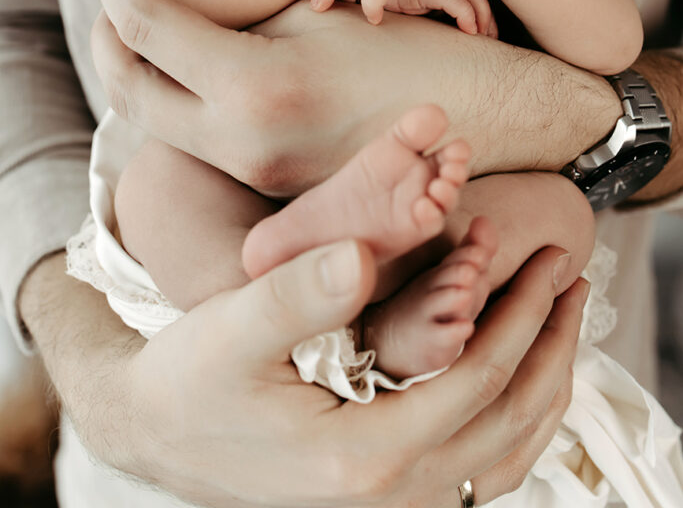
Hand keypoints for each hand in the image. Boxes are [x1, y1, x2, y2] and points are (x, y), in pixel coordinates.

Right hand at [22, 244, 586, 506]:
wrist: (153, 431)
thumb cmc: (189, 377)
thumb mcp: (230, 328)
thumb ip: (297, 292)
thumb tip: (361, 254)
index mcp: (359, 456)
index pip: (477, 385)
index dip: (522, 319)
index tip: (548, 264)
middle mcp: (385, 496)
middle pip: (506, 425)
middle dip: (550, 347)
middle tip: (570, 283)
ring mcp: (387, 504)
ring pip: (501, 458)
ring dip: (541, 386)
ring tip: (558, 322)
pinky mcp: (380, 494)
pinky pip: (475, 469)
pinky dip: (511, 420)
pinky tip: (513, 378)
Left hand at [91, 0, 623, 183]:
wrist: (484, 120)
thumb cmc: (411, 45)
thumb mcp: (319, 7)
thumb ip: (233, 0)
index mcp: (256, 85)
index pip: (146, 28)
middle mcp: (244, 142)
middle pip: (129, 89)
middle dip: (106, 34)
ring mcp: (256, 173)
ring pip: (156, 120)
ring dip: (135, 68)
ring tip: (140, 23)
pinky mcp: (271, 185)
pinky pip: (197, 138)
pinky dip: (175, 98)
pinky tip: (189, 66)